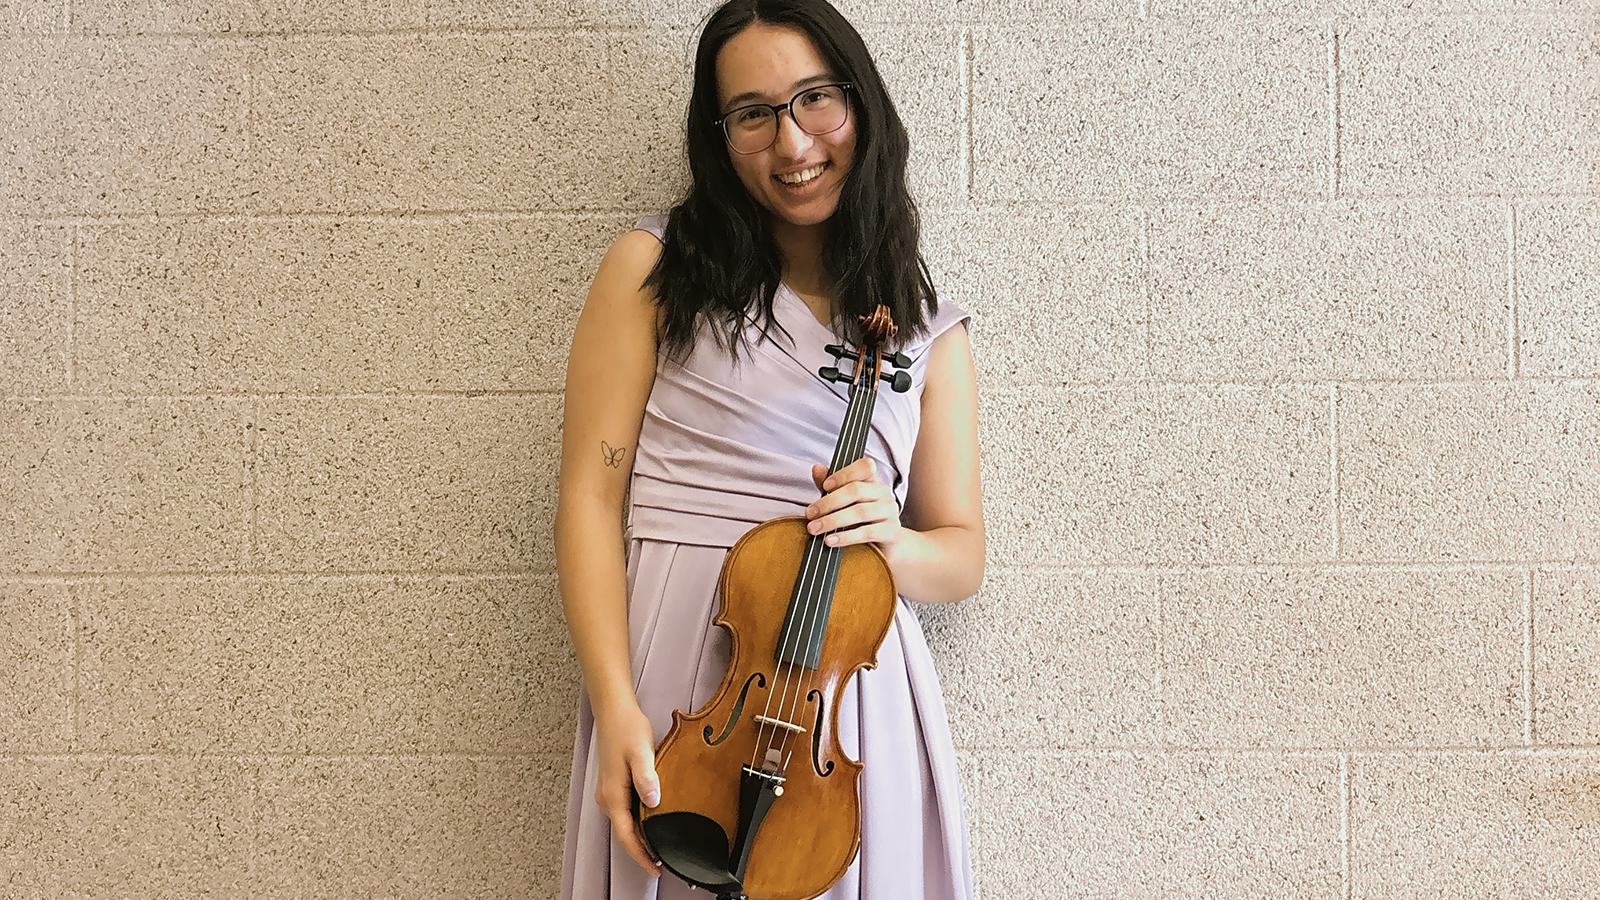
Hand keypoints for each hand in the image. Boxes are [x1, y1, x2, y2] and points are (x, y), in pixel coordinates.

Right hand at [593, 703, 661, 875]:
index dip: (640, 856)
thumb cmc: (627, 729)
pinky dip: (637, 825)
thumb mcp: (641, 752)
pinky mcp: (613, 787)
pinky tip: (652, 823)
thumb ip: (646, 778)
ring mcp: (608, 793)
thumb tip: (653, 802)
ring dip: (640, 839)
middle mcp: (607, 799)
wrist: (614, 712)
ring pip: (624, 825)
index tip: (655, 869)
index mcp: (613, 796)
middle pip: (624, 835)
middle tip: (662, 863)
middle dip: (641, 852)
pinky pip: (624, 814)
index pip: (626, 836)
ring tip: (659, 848)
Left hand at [807, 458, 904, 553]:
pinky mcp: (891, 531)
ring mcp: (889, 511)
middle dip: (829, 502)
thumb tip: (817, 469)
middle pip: (856, 490)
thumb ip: (831, 484)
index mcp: (873, 480)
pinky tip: (830, 540)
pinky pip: (866, 532)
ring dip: (833, 520)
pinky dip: (845, 537)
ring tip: (815, 528)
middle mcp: (883, 492)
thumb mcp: (845, 500)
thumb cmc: (862, 518)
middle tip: (810, 513)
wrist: (886, 543)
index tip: (825, 486)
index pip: (864, 466)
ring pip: (859, 512)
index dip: (844, 474)